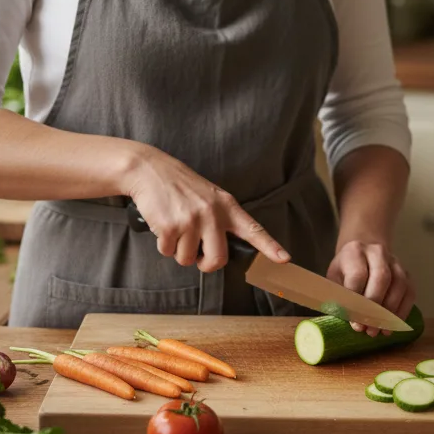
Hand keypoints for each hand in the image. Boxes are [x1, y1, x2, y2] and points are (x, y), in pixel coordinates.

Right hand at [122, 143, 290, 272]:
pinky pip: (168, 253)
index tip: (284, 259)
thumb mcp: (207, 196)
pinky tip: (162, 224)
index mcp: (226, 205)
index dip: (269, 246)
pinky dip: (163, 245)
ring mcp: (192, 220)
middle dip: (205, 264)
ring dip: (178, 250)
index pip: (253, 229)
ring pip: (187, 259)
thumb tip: (218, 251)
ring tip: (174, 226)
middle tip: (196, 254)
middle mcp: (213, 213)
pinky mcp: (171, 227)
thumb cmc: (179, 186)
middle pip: (218, 259)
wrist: (149, 170)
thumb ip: (219, 219)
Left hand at [326, 239, 415, 337]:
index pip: (358, 275)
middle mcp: (377, 252)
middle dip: (376, 308)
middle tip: (369, 329)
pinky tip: (393, 325)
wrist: (362, 252)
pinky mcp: (406, 273)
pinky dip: (402, 311)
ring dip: (390, 312)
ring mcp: (394, 261)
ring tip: (381, 330)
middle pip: (382, 278)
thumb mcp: (334, 280)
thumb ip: (339, 298)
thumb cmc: (345, 271)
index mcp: (354, 251)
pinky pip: (409, 292)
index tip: (355, 323)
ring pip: (399, 285)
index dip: (357, 301)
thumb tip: (352, 322)